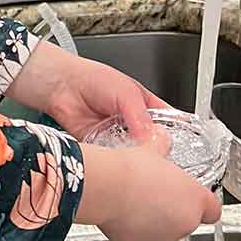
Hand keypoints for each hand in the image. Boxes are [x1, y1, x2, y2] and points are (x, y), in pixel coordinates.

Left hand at [7, 42, 168, 148]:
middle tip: (154, 155)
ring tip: (134, 157)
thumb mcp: (125, 92)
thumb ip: (139, 115)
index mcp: (146, 107)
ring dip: (133, 156)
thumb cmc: (93, 79)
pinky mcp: (103, 147)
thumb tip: (152, 136)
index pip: (169, 123)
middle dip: (154, 150)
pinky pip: (114, 159)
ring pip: (134, 154)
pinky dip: (115, 161)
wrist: (62, 86)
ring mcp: (119, 137)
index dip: (175, 134)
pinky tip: (116, 159)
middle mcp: (134, 124)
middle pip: (152, 143)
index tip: (178, 146)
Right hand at [77, 144, 221, 240]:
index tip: (191, 197)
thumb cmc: (130, 169)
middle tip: (155, 193)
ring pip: (165, 231)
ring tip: (136, 202)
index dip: (202, 204)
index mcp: (195, 199)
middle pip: (187, 221)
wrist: (105, 187)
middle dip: (174, 210)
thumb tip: (160, 140)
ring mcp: (163, 238)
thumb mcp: (151, 149)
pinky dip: (136, 230)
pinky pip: (143, 239)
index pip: (213, 211)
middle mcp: (185, 224)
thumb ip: (162, 148)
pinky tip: (124, 213)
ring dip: (156, 221)